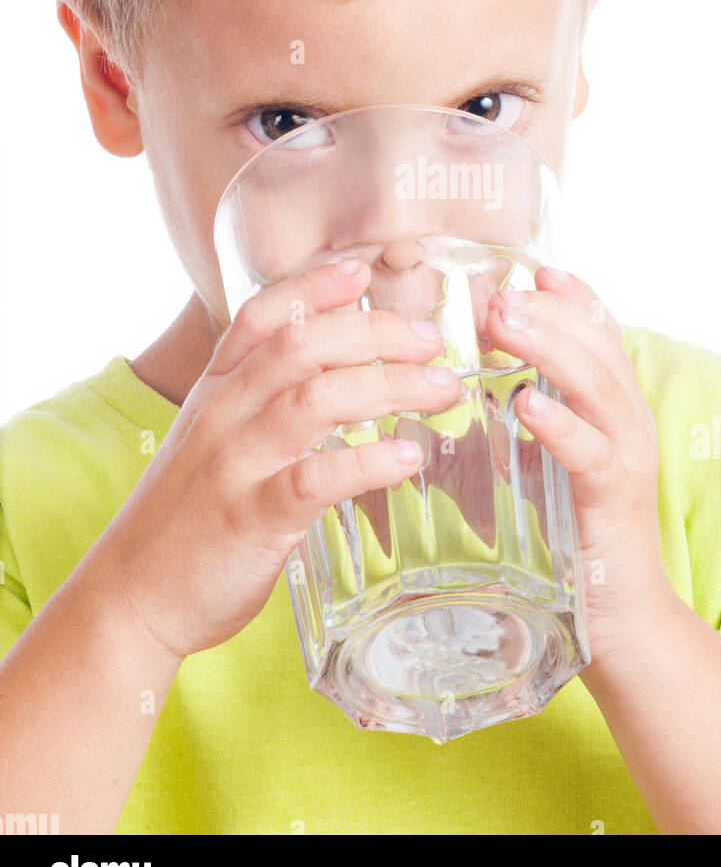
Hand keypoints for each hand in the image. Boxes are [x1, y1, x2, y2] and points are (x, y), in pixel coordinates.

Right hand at [91, 259, 461, 660]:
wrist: (132, 597)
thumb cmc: (188, 518)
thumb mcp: (215, 442)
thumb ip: (263, 404)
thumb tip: (341, 376)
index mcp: (216, 391)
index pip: (260, 316)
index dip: (312, 287)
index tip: (364, 269)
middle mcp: (224, 415)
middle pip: (302, 345)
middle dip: (375, 332)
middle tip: (431, 341)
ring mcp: (235, 465)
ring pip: (314, 400)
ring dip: (388, 386)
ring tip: (441, 390)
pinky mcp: (251, 519)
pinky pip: (314, 479)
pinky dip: (366, 463)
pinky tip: (407, 458)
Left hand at [485, 267, 675, 655]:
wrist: (624, 619)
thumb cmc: (578, 540)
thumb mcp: (553, 467)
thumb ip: (530, 425)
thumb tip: (481, 386)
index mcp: (614, 409)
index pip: (603, 335)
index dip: (574, 298)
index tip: (537, 271)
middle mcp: (629, 422)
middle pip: (599, 345)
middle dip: (551, 312)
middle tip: (501, 291)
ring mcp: (627, 458)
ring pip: (597, 385)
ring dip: (550, 348)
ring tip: (507, 322)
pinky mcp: (614, 501)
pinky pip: (590, 453)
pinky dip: (559, 424)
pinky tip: (526, 405)